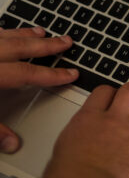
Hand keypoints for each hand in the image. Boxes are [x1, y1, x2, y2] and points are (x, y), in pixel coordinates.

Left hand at [0, 26, 76, 152]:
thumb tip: (12, 144)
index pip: (30, 74)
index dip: (53, 74)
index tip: (72, 73)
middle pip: (22, 48)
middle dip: (47, 45)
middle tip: (67, 41)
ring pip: (6, 36)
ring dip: (25, 35)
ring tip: (40, 32)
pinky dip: (3, 32)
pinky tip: (5, 33)